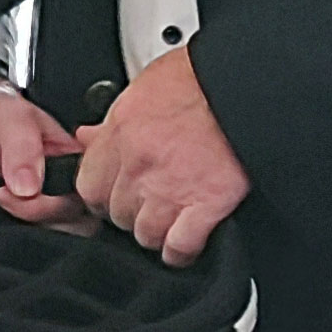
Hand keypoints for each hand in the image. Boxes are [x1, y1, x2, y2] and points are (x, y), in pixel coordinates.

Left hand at [0, 70, 88, 226]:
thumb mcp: (7, 112)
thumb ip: (22, 143)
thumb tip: (31, 187)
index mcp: (71, 159)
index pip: (90, 193)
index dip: (64, 200)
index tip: (28, 188)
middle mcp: (60, 189)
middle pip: (76, 223)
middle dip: (40, 215)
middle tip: (3, 194)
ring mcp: (36, 210)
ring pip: (51, 240)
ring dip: (24, 230)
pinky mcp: (10, 225)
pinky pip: (20, 245)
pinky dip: (6, 240)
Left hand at [74, 46, 248, 267]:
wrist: (244, 86)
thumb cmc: (200, 79)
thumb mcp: (145, 85)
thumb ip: (112, 118)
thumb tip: (87, 136)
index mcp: (122, 131)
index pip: (88, 185)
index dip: (101, 194)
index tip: (111, 194)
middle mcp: (141, 163)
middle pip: (117, 213)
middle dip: (130, 212)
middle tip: (146, 203)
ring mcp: (172, 187)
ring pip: (145, 235)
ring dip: (155, 232)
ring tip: (166, 221)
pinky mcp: (207, 204)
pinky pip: (180, 247)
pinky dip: (181, 252)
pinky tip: (185, 245)